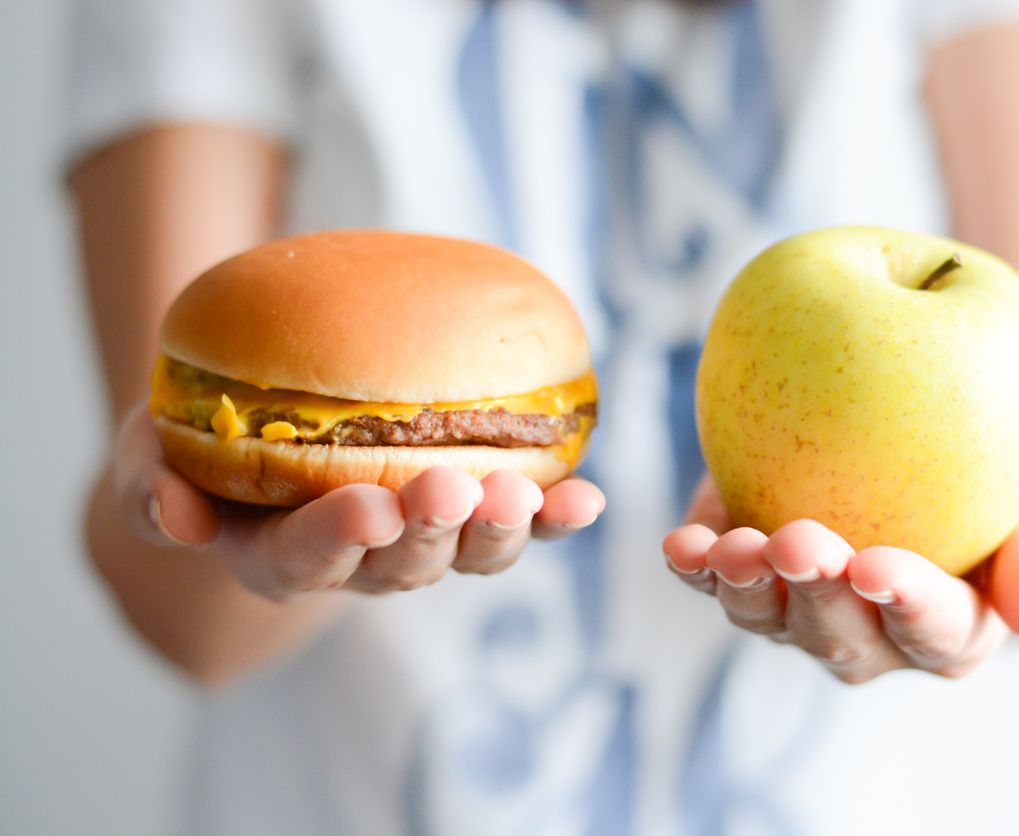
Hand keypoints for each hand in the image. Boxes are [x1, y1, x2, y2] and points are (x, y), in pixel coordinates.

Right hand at [115, 405, 604, 600]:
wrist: (270, 408)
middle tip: (449, 490)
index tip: (367, 509)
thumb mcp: (154, 450)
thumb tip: (176, 521)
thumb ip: (154, 487)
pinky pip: (520, 520)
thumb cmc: (204, 435)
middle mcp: (359, 562)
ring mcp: (423, 540)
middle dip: (429, 530)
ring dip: (500, 530)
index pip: (304, 561)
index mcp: (278, 554)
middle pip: (400, 564)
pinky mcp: (472, 508)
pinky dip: (555, 517)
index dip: (337, 539)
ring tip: (526, 495)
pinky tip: (587, 499)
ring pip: (467, 554)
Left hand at [662, 457, 1018, 682]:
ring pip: (766, 620)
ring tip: (733, 547)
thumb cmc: (1001, 469)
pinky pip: (712, 579)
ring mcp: (798, 611)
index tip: (878, 569)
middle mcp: (870, 638)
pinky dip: (695, 566)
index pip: (936, 633)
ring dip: (744, 588)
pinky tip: (682, 543)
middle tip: (800, 543)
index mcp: (951, 631)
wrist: (926, 426)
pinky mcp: (745, 571)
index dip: (907, 605)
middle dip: (815, 593)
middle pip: (839, 638)